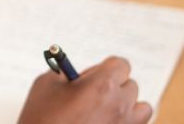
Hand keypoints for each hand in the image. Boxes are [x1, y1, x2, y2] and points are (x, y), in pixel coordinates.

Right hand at [17, 56, 151, 123]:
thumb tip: (75, 75)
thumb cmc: (41, 120)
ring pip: (142, 109)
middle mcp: (119, 106)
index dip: (107, 68)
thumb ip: (65, 73)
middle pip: (131, 86)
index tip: (94, 75)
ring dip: (128, 107)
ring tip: (107, 112)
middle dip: (114, 87)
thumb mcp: (45, 85)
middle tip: (93, 95)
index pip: (121, 65)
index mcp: (103, 85)